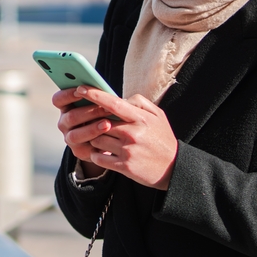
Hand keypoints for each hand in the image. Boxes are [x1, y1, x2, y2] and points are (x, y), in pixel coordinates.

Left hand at [52, 86, 178, 189]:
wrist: (174, 168)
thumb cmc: (162, 138)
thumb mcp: (158, 115)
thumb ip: (139, 102)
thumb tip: (119, 98)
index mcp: (141, 118)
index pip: (113, 103)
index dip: (95, 95)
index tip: (81, 88)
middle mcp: (133, 133)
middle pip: (100, 123)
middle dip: (95, 122)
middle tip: (95, 124)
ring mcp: (128, 151)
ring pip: (97, 140)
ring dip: (95, 139)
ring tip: (103, 140)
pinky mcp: (124, 167)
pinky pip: (98, 158)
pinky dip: (97, 155)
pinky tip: (103, 154)